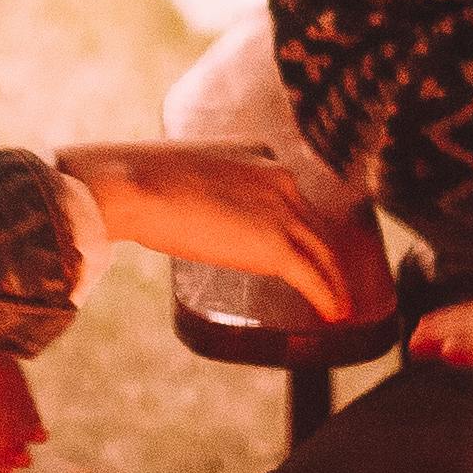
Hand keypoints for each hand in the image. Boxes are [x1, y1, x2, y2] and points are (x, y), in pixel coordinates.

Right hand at [57, 141, 392, 324]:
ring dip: (334, 281)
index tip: (301, 246)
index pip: (288, 197)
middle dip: (325, 254)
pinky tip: (335, 315)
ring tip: (339, 305)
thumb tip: (193, 214)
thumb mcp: (183, 173)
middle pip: (313, 224)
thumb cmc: (140, 178)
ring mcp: (282, 211)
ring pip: (321, 252)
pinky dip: (329, 297)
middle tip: (332, 279)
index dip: (298, 226)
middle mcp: (280, 179)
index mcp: (259, 156)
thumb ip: (203, 190)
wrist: (133, 186)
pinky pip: (313, 277)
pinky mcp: (276, 246)